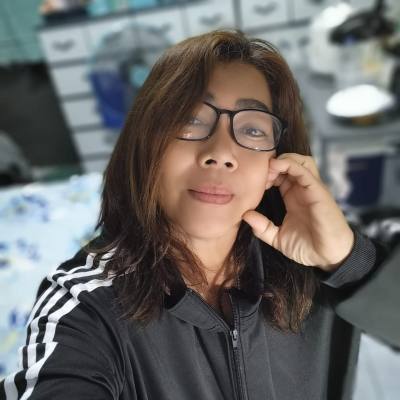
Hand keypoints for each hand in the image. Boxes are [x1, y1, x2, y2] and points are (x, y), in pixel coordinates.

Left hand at [242, 153, 353, 271]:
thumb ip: (262, 227)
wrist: (329, 257)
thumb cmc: (308, 247)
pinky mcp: (318, 191)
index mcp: (293, 197)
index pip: (280, 175)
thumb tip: (245, 215)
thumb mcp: (278, 238)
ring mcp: (311, 189)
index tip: (254, 181)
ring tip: (269, 169)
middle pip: (290, 163)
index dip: (267, 174)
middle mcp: (302, 190)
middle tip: (259, 173)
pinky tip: (277, 166)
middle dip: (272, 164)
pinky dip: (290, 164)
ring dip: (282, 160)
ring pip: (300, 161)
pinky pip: (305, 171)